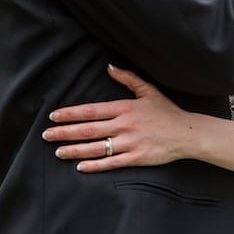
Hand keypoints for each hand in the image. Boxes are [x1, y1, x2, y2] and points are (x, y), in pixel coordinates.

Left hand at [42, 65, 190, 172]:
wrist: (187, 133)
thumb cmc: (166, 112)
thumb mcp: (148, 90)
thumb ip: (128, 79)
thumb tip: (109, 67)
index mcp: (124, 108)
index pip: (91, 110)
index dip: (70, 114)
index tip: (54, 117)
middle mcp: (124, 125)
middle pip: (88, 129)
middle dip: (64, 132)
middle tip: (46, 135)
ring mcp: (130, 142)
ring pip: (96, 147)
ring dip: (75, 150)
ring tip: (58, 152)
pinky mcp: (136, 158)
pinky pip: (112, 162)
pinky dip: (95, 165)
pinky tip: (80, 167)